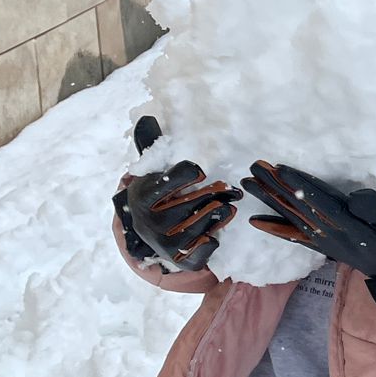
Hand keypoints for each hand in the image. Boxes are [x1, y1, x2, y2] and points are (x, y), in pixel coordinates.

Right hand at [116, 117, 240, 271]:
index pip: (177, 178)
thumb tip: (147, 117)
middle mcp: (154, 221)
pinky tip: (212, 231)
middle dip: (218, 191)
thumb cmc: (156, 195)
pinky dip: (214, 239)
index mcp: (146, 195)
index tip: (199, 172)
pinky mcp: (181, 259)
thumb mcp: (151, 171)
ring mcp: (167, 242)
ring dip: (221, 213)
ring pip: (208, 221)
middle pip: (200, 199)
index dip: (191, 172)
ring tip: (227, 206)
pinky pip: (208, 248)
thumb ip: (151, 145)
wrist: (146, 232)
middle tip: (229, 188)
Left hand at [240, 161, 375, 347]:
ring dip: (272, 202)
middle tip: (251, 170)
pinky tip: (258, 221)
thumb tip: (355, 199)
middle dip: (276, 191)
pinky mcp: (332, 247)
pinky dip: (278, 228)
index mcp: (357, 232)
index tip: (278, 169)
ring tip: (248, 185)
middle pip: (301, 212)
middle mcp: (338, 240)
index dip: (300, 187)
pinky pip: (299, 237)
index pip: (323, 205)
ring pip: (296, 221)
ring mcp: (332, 245)